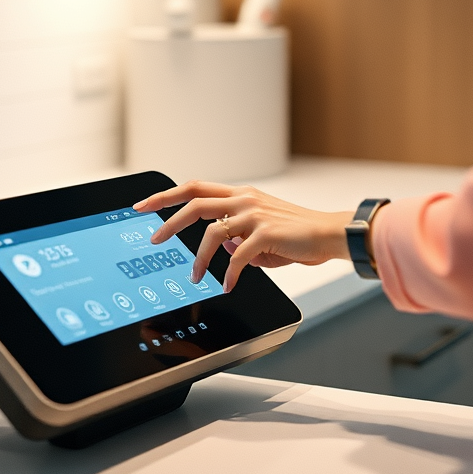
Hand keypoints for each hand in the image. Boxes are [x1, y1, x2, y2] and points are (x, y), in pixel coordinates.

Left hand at [133, 180, 352, 291]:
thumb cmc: (296, 234)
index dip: (167, 195)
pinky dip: (228, 273)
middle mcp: (244, 199)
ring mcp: (254, 214)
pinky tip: (227, 285)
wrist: (328, 233)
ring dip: (198, 258)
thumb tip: (220, 247)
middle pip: (194, 202)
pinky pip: (237, 256)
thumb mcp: (260, 231)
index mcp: (240, 194)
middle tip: (153, 238)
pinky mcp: (266, 233)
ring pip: (211, 231)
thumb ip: (237, 235)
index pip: (195, 188)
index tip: (144, 206)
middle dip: (168, 220)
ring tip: (195, 276)